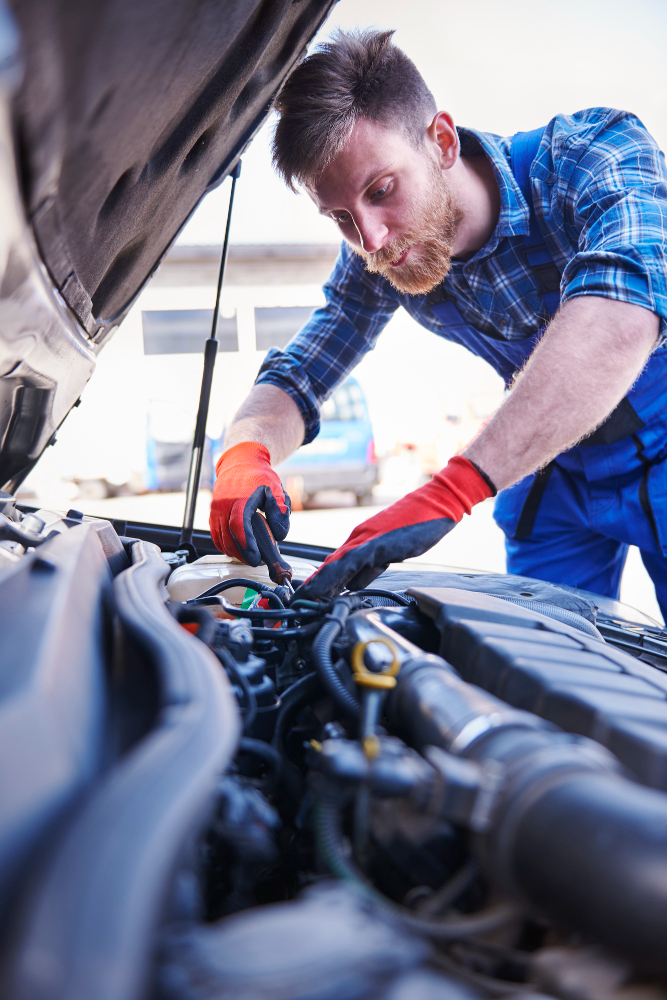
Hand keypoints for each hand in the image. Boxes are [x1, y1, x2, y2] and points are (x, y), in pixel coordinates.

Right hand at [209, 441, 290, 563]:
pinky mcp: (212, 514)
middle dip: (242, 554)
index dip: (246, 543)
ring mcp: (216, 510)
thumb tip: (279, 534)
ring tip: (249, 558)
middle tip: (257, 561)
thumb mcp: (276, 489)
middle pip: (229, 536)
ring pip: (221, 539)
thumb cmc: (259, 476)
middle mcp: (224, 504)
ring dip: (234, 552)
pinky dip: (225, 546)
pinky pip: (216, 535)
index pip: (239, 524)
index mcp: (240, 498)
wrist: (240, 463)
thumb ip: (280, 511)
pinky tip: (237, 552)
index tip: (255, 556)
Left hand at [296, 456, 493, 600]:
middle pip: (329, 566)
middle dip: (313, 587)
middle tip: (297, 603)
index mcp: (361, 540)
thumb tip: (356, 584)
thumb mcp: (392, 551)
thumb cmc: (419, 523)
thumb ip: (373, 567)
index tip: (307, 597)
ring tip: (304, 600)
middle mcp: (359, 538)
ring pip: (335, 566)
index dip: (319, 583)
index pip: (335, 565)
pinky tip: (325, 588)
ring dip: (319, 585)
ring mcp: (366, 540)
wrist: (437, 502)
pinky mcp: (377, 543)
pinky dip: (333, 577)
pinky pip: (349, 563)